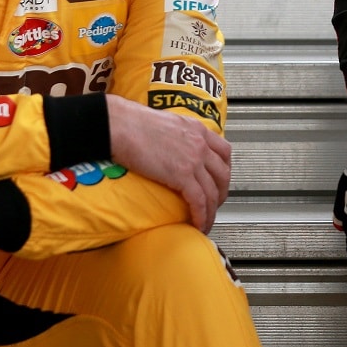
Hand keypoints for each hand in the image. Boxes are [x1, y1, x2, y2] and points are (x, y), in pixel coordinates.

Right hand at [106, 94, 230, 231]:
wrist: (121, 125)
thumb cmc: (132, 122)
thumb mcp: (165, 123)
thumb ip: (176, 136)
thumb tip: (172, 148)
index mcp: (197, 130)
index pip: (224, 151)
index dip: (224, 170)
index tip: (219, 181)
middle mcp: (200, 144)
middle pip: (223, 174)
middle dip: (221, 193)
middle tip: (214, 204)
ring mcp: (194, 160)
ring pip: (213, 192)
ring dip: (212, 211)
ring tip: (206, 221)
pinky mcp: (182, 175)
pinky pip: (199, 201)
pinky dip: (201, 216)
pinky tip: (198, 224)